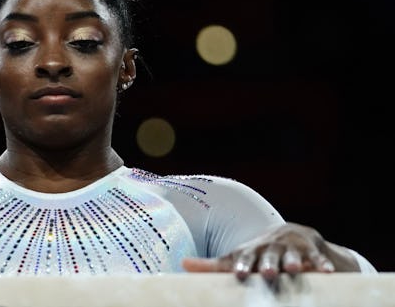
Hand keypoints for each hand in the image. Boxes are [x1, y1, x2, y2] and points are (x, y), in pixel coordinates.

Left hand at [182, 222, 359, 280]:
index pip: (245, 258)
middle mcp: (270, 248)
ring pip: (292, 255)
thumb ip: (211, 265)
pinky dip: (322, 264)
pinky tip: (326, 273)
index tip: (240, 273)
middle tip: (267, 273)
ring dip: (293, 261)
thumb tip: (182, 265)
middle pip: (268, 256)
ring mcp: (292, 248)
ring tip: (294, 269)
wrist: (292, 234)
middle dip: (268, 264)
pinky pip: (318, 259)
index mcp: (252, 251)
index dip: (243, 265)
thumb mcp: (237, 257)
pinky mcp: (312, 251)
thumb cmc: (258, 253)